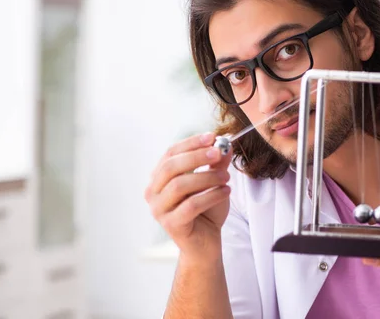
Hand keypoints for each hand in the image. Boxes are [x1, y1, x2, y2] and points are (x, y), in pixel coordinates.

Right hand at [144, 132, 232, 258]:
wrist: (206, 243)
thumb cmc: (206, 211)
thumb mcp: (213, 182)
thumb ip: (216, 163)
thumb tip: (225, 143)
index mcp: (159, 178)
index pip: (170, 153)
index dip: (191, 143)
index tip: (212, 137)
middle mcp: (153, 193)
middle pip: (171, 167)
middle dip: (196, 157)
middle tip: (218, 153)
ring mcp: (159, 210)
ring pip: (180, 185)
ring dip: (207, 177)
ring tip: (226, 177)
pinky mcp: (171, 225)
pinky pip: (191, 205)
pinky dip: (211, 195)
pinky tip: (226, 191)